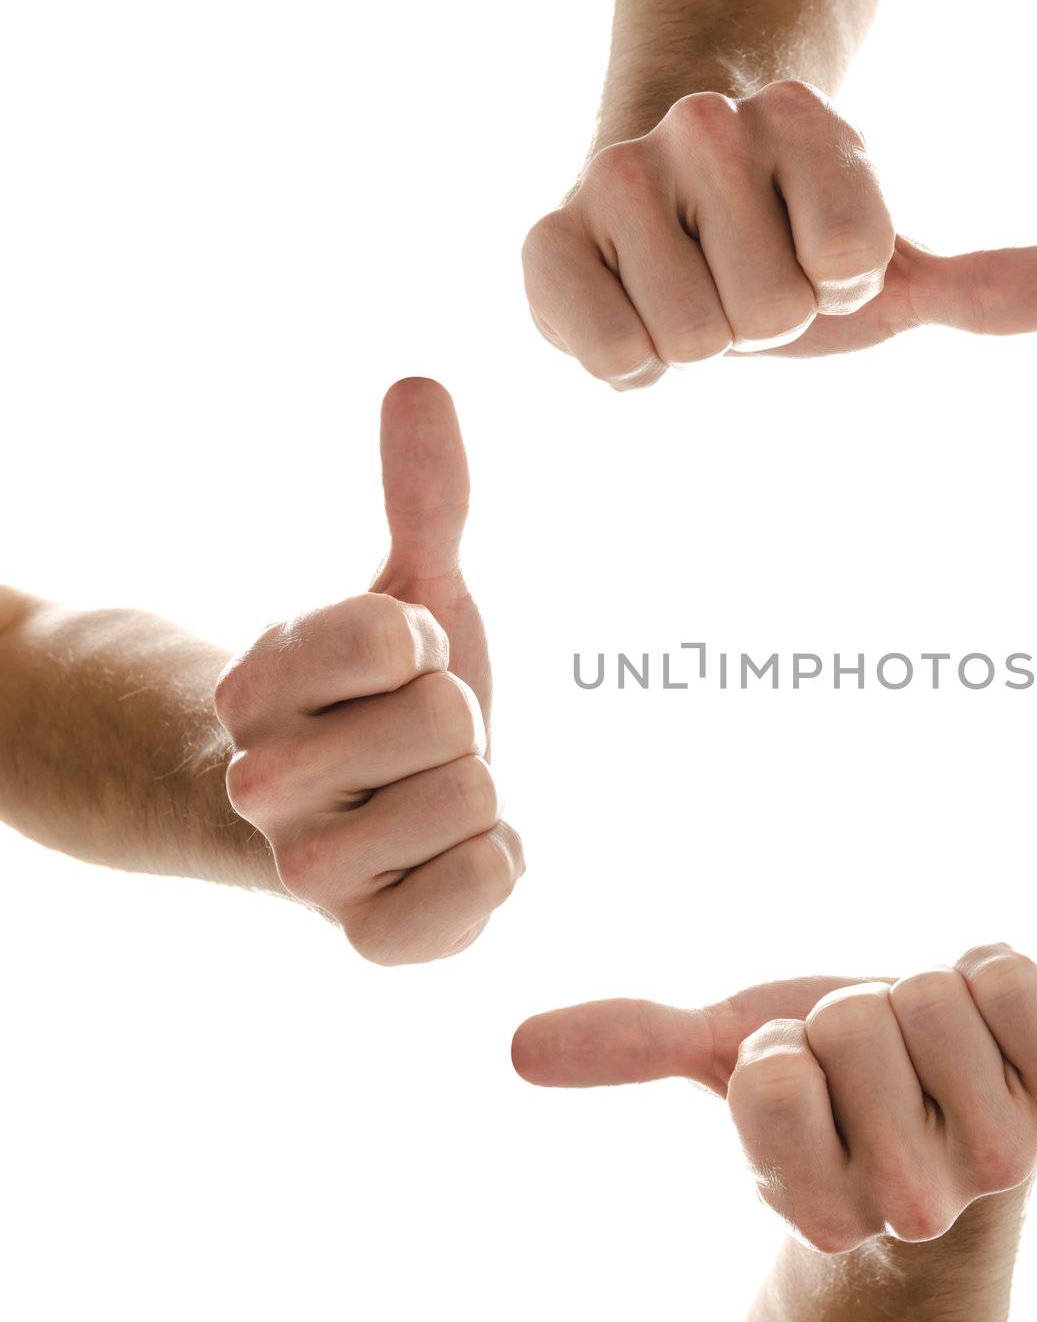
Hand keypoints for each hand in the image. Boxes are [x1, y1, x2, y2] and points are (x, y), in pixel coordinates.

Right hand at [214, 378, 524, 964]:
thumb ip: (421, 500)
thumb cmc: (373, 705)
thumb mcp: (401, 596)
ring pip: (475, 798)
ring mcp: (310, 872)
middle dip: (455, 723)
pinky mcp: (370, 938)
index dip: (419, 645)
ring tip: (424, 800)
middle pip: (448, 717)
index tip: (392, 670)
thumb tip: (422, 383)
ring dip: (475, 794)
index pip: (396, 635)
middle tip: (413, 747)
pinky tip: (461, 854)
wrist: (343, 826)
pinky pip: (481, 889)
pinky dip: (495, 865)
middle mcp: (263, 784)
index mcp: (256, 687)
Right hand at [510, 944, 1036, 1252]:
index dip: (780, 1048)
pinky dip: (990, 966)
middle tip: (880, 1058)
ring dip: (919, 990)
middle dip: (851, 1013)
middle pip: (854, 1024)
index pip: (769, 1079)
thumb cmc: (838, 1086)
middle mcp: (921, 1199)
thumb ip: (635, 1046)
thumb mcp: (732, 1059)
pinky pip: (1012, 978)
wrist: (955, 1100)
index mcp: (823, 1209)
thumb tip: (519, 1045)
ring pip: (929, 995)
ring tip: (934, 1043)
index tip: (809, 1078)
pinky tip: (989, 1017)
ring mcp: (1007, 1151)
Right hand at [522, 80, 1036, 388]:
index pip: (850, 260)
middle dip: (765, 324)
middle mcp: (705, 127)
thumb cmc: (783, 245)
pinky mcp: (545, 237)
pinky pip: (609, 349)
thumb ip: (988, 286)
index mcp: (805, 121)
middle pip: (769, 311)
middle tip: (740, 283)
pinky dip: (631, 363)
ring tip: (687, 292)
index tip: (812, 262)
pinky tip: (633, 314)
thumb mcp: (890, 268)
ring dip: (700, 344)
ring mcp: (617, 175)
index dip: (835, 289)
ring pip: (695, 338)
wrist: (659, 208)